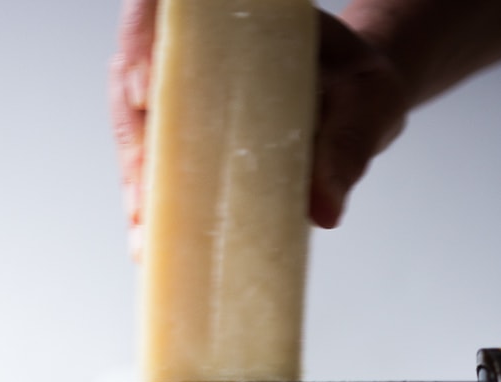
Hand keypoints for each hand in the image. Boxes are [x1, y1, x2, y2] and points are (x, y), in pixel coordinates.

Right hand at [109, 1, 407, 244]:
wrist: (356, 103)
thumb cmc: (356, 87)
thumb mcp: (367, 102)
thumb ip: (349, 142)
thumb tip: (325, 205)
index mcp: (235, 17)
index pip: (172, 15)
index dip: (141, 44)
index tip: (144, 90)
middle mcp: (197, 52)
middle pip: (134, 81)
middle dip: (134, 140)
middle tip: (143, 188)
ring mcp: (184, 97)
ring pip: (137, 131)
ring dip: (136, 183)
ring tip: (143, 230)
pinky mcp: (184, 141)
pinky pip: (155, 167)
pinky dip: (151, 204)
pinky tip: (148, 240)